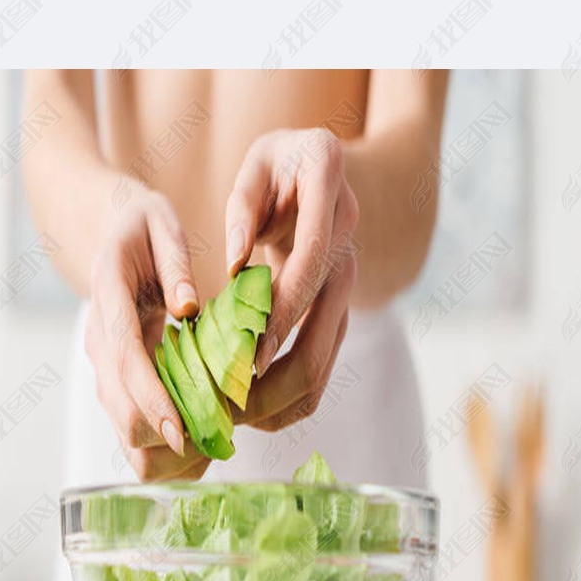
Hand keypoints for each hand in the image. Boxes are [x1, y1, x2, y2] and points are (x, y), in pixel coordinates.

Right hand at [85, 185, 210, 479]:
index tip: (182, 430)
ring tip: (219, 435)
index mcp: (109, 296)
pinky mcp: (118, 379)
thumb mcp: (160, 222)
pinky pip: (136, 428)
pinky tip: (204, 429)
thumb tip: (188, 307)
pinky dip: (167, 442)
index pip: (127, 361)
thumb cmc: (141, 226)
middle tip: (223, 432)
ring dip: (170, 448)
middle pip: (122, 414)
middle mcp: (100, 341)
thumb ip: (174, 261)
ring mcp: (106, 365)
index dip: (153, 400)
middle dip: (169, 435)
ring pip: (128, 433)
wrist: (109, 232)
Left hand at [224, 128, 358, 432]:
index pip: (312, 259)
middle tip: (231, 402)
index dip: (285, 308)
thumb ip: (243, 209)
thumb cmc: (278, 163)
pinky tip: (255, 411)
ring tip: (235, 417)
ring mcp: (348, 274)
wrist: (319, 165)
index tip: (251, 352)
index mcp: (330, 189)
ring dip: (283, 392)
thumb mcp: (256, 167)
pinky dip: (293, 391)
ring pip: (328, 352)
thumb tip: (236, 266)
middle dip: (280, 371)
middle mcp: (349, 237)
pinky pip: (323, 357)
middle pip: (326, 321)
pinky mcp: (339, 303)